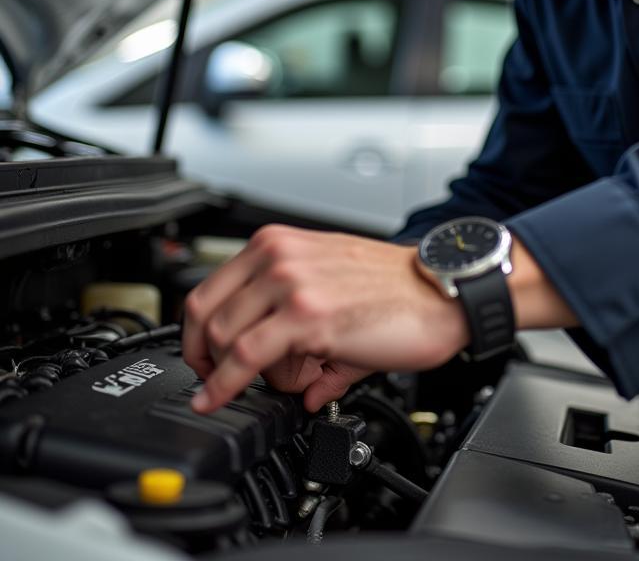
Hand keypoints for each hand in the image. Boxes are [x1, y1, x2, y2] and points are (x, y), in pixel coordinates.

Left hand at [182, 224, 468, 413]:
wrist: (441, 292)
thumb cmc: (397, 288)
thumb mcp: (332, 288)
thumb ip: (298, 326)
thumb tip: (294, 380)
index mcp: (279, 243)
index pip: (207, 287)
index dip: (194, 333)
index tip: (199, 358)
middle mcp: (279, 256)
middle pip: (202, 314)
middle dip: (201, 358)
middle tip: (214, 381)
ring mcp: (291, 284)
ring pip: (220, 338)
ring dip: (232, 374)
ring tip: (275, 381)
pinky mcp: (307, 317)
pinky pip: (244, 357)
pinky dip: (222, 385)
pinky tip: (217, 399)